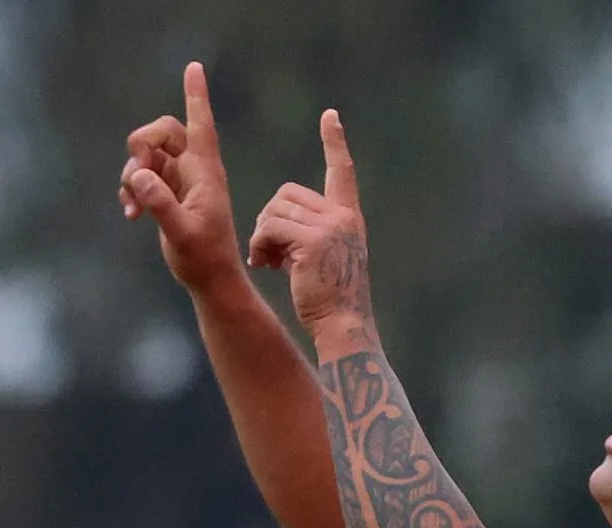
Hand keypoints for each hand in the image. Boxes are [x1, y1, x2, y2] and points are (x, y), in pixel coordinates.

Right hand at [119, 62, 244, 293]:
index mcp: (205, 171)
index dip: (196, 96)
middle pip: (162, 131)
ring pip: (147, 156)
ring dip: (132, 174)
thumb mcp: (181, 232)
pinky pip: (141, 177)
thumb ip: (160, 203)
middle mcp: (193, 169)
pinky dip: (132, 190)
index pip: (201, 125)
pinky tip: (131, 214)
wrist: (209, 278)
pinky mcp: (166, 194)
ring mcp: (178, 180)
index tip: (194, 67)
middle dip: (143, 145)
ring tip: (131, 205)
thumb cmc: (204, 257)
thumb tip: (139, 175)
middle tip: (136, 171)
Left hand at [246, 109, 374, 338]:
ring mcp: (329, 228)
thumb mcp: (328, 259)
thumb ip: (310, 233)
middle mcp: (342, 217)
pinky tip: (266, 265)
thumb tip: (275, 223)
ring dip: (263, 235)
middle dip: (271, 219)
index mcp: (349, 218)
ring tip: (268, 261)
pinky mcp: (311, 241)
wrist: (344, 326)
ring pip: (275, 210)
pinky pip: (271, 228)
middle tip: (269, 251)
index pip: (342, 172)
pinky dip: (261, 245)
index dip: (335, 144)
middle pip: (288, 194)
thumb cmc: (332, 301)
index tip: (330, 117)